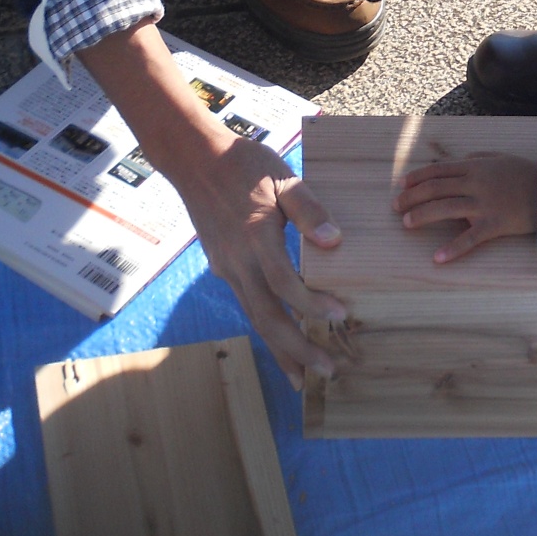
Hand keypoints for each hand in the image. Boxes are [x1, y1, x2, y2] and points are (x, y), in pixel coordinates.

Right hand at [76, 22, 345, 387]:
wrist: (194, 159)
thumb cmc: (245, 164)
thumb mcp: (282, 177)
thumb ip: (308, 209)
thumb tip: (333, 242)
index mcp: (256, 238)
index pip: (285, 283)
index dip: (312, 304)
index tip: (341, 315)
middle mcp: (238, 261)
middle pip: (266, 317)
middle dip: (296, 349)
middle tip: (327, 372)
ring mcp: (226, 267)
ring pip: (254, 317)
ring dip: (280, 349)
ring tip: (302, 376)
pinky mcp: (221, 267)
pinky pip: (247, 304)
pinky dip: (266, 327)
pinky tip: (281, 339)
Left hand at [394, 153, 536, 263]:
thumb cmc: (526, 175)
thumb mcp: (501, 158)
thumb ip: (478, 158)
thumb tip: (458, 160)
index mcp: (476, 166)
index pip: (438, 170)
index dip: (417, 177)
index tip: (401, 185)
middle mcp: (476, 183)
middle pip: (436, 188)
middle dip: (412, 197)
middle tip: (396, 206)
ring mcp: (485, 204)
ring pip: (446, 208)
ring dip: (423, 215)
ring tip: (407, 223)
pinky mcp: (495, 224)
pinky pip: (470, 238)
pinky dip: (452, 249)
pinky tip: (437, 258)